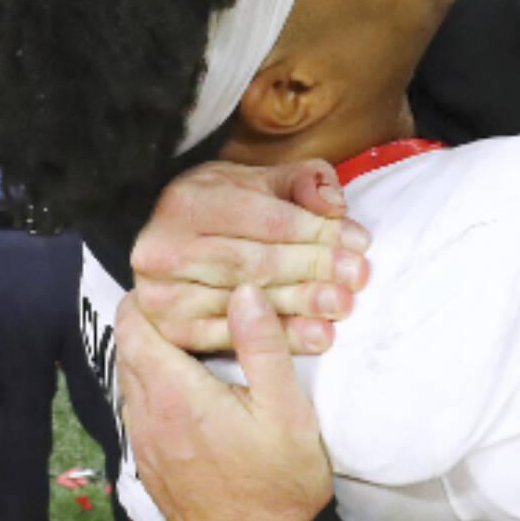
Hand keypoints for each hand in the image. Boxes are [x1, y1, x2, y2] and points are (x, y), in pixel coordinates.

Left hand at [115, 284, 333, 520]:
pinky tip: (191, 387)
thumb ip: (263, 348)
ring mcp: (144, 445)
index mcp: (175, 396)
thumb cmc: (280, 487)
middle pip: (129, 350)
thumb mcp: (287, 412)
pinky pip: (139, 410)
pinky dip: (154, 386)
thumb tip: (244, 290)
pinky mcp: (151, 467)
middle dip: (153, 319)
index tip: (180, 276)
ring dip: (152, 355)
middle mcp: (146, 418)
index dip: (150, 295)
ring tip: (194, 336)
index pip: (137, 327)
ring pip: (131, 381)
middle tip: (192, 297)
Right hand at [130, 159, 369, 353]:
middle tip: (357, 276)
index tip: (358, 242)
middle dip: (314, 269)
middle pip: (256, 263)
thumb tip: (334, 206)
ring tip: (342, 305)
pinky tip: (317, 336)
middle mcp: (164, 249)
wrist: (171, 244)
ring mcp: (161, 294)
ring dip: (302, 306)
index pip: (266, 220)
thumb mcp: (257, 181)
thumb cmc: (222, 211)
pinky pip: (231, 339)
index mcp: (186, 203)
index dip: (316, 232)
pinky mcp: (170, 332)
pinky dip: (280, 339)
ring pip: (245, 303)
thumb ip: (302, 181)